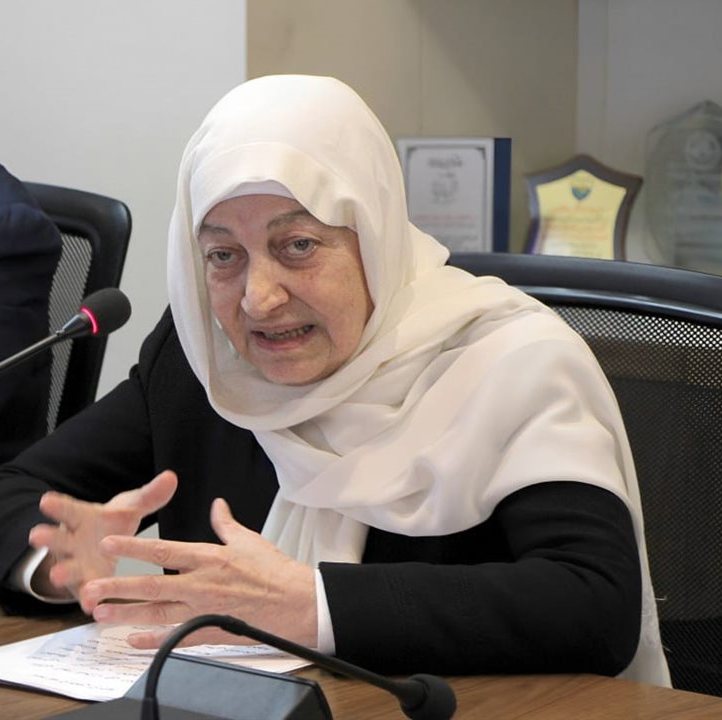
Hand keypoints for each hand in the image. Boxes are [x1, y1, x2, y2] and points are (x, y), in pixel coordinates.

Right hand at [28, 470, 177, 608]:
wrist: (105, 548)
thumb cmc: (112, 524)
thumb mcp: (131, 508)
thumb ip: (150, 496)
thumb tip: (172, 477)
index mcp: (82, 518)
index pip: (69, 509)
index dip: (58, 505)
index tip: (46, 500)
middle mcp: (72, 541)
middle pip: (58, 538)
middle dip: (49, 537)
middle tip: (37, 535)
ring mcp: (75, 565)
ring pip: (66, 568)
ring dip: (62, 571)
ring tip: (58, 574)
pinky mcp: (85, 585)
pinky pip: (84, 592)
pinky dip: (88, 598)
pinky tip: (91, 605)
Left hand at [79, 498, 316, 648]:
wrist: (296, 601)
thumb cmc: (275, 570)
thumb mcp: (249, 539)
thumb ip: (226, 524)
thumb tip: (217, 505)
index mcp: (210, 557)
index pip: (164, 549)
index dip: (134, 546)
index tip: (110, 542)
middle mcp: (202, 583)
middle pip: (153, 583)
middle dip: (118, 584)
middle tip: (90, 586)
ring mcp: (205, 609)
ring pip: (158, 612)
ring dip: (127, 613)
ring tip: (101, 612)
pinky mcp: (212, 631)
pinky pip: (177, 638)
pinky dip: (153, 641)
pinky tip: (132, 641)